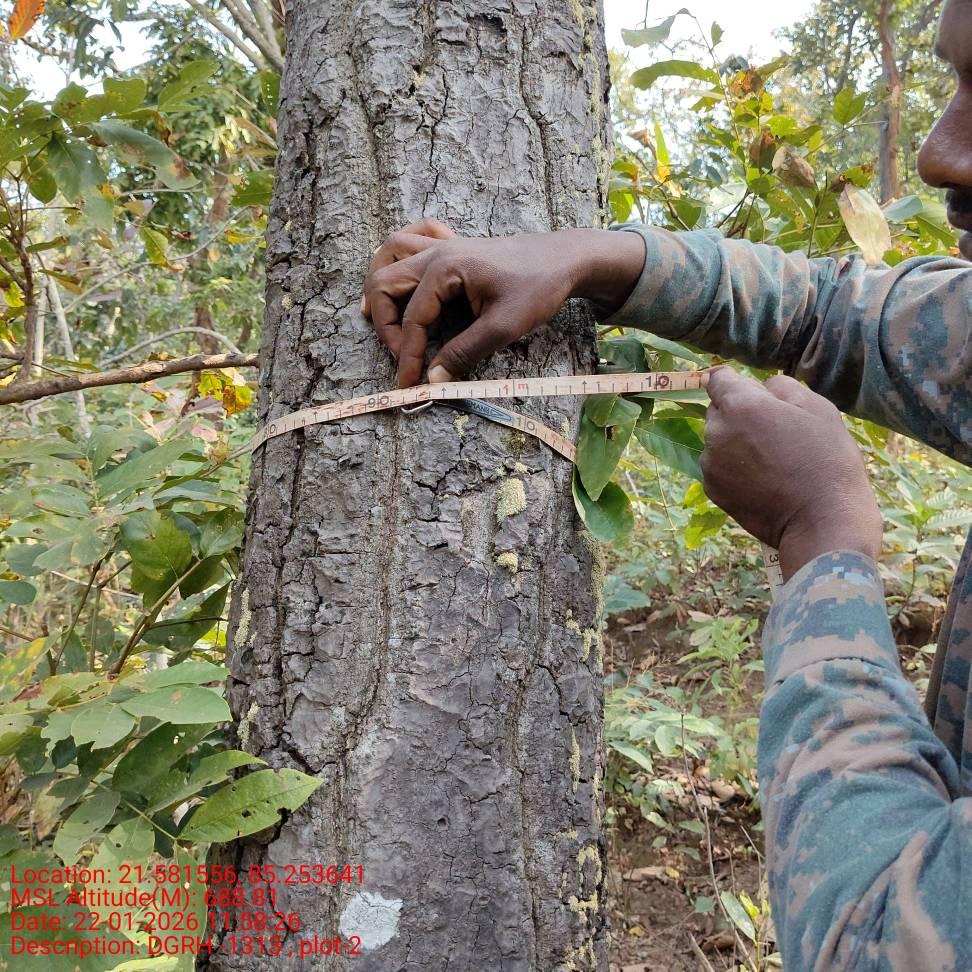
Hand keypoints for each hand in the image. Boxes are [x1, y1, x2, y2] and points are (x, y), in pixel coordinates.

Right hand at [361, 218, 645, 386]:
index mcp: (444, 269)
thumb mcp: (503, 327)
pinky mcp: (452, 245)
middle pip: (384, 284)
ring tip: (377, 315)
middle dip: (385, 325)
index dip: (408, 356)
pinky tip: (406, 277)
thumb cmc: (538, 288)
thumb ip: (465, 353)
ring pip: (389, 254)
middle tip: (399, 356)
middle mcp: (435, 252)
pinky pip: (412, 238)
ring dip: (380, 283)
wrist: (565, 258)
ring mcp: (442, 244)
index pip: (413, 319)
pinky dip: (400, 255)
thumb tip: (434, 379)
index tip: (409, 384)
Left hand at [701, 368, 881, 580]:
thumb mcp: (818, 408)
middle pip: (718, 410)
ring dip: (735, 441)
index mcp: (740, 404)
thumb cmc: (826, 459)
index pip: (719, 378)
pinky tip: (762, 479)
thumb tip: (763, 386)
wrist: (820, 520)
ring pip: (717, 439)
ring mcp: (710, 462)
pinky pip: (718, 466)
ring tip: (771, 459)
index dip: (736, 382)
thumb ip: (782, 387)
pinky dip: (733, 468)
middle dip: (739, 413)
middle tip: (774, 432)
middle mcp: (716, 431)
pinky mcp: (712, 489)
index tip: (751, 392)